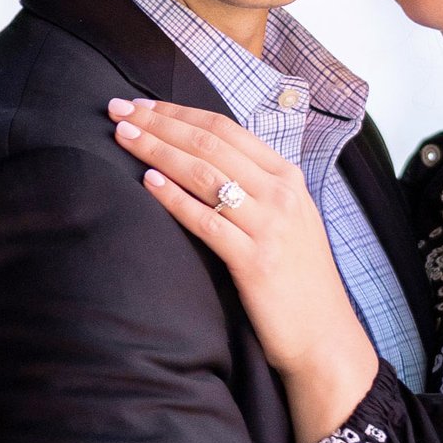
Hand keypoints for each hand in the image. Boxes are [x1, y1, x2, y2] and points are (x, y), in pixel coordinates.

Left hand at [107, 98, 378, 442]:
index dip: (179, 112)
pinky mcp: (256, 261)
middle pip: (210, 144)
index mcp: (288, 178)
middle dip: (159, 123)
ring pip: (204, 174)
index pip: (226, 129)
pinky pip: (206, 221)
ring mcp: (271, 226)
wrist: (324, 337)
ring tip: (122, 137)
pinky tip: (147, 182)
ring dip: (157, 150)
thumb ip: (254, 189)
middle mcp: (282, 194)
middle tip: (118, 110)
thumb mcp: (286, 221)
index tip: (141, 104)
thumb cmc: (297, 281)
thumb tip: (203, 162)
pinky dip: (174, 198)